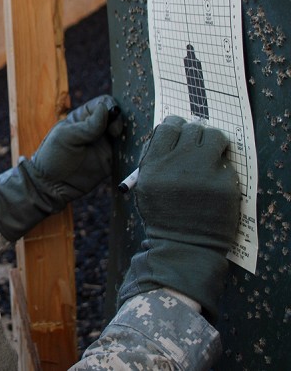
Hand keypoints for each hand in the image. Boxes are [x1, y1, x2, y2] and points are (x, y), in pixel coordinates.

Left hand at [0, 95, 121, 240]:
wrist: (51, 185)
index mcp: (83, 117)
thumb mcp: (66, 137)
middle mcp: (97, 128)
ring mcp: (104, 144)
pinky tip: (130, 154)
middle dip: (122, 121)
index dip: (111, 108)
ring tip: (125, 143)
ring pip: (124, 133)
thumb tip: (106, 109)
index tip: (110, 122)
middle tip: (117, 134)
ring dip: (129, 135)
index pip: (104, 103)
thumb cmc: (53, 156)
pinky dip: (131, 151)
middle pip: (118, 117)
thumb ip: (87, 125)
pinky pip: (125, 152)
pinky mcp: (110, 161)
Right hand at [118, 116, 240, 321]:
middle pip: (192, 128)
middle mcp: (178, 163)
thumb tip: (169, 131)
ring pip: (214, 136)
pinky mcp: (225, 184)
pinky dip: (221, 165)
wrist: (184, 247)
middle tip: (196, 143)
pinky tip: (215, 177)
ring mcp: (204, 172)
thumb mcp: (146, 185)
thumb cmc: (162, 215)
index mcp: (155, 163)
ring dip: (212, 141)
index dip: (175, 125)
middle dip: (195, 133)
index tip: (180, 130)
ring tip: (210, 153)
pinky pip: (226, 161)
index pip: (168, 127)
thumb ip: (153, 157)